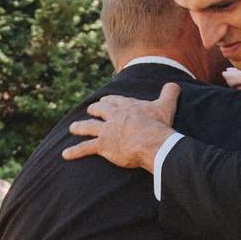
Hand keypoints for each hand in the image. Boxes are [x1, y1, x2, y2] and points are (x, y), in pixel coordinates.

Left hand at [62, 84, 181, 170]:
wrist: (150, 141)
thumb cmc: (158, 125)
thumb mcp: (166, 105)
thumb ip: (169, 93)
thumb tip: (175, 84)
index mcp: (126, 106)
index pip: (114, 100)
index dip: (109, 100)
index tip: (105, 100)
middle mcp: (113, 116)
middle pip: (99, 110)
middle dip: (93, 111)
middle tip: (90, 111)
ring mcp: (106, 130)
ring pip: (88, 127)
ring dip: (79, 127)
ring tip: (73, 128)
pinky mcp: (102, 145)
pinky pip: (85, 148)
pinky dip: (75, 152)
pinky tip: (65, 155)